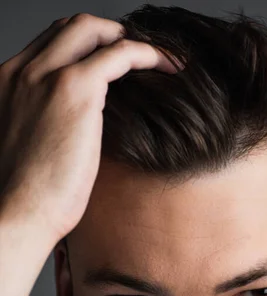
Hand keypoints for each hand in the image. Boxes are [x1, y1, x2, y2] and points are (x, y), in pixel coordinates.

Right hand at [0, 13, 179, 240]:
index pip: (50, 45)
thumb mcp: (30, 148)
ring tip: (160, 59)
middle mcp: (22, 70)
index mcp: (7, 83)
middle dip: (108, 34)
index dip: (84, 47)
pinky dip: (148, 54)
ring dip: (130, 39)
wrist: (19, 213)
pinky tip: (168, 67)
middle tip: (138, 55)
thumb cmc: (27, 197)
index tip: (111, 63)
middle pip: (70, 27)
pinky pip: (120, 53)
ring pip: (94, 30)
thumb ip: (47, 124)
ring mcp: (46, 75)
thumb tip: (81, 129)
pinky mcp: (74, 89)